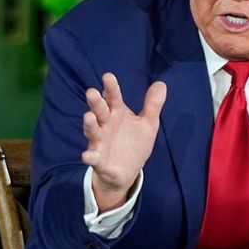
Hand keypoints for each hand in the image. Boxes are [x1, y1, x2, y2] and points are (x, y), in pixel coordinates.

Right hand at [81, 72, 166, 211]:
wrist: (127, 171)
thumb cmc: (134, 143)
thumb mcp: (148, 124)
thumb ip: (153, 105)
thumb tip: (161, 83)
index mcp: (117, 112)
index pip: (113, 97)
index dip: (111, 87)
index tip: (108, 76)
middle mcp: (106, 124)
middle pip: (100, 110)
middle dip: (96, 102)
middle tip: (92, 92)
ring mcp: (100, 141)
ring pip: (93, 130)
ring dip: (89, 124)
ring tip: (88, 116)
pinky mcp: (98, 159)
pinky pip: (92, 157)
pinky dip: (89, 156)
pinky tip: (88, 155)